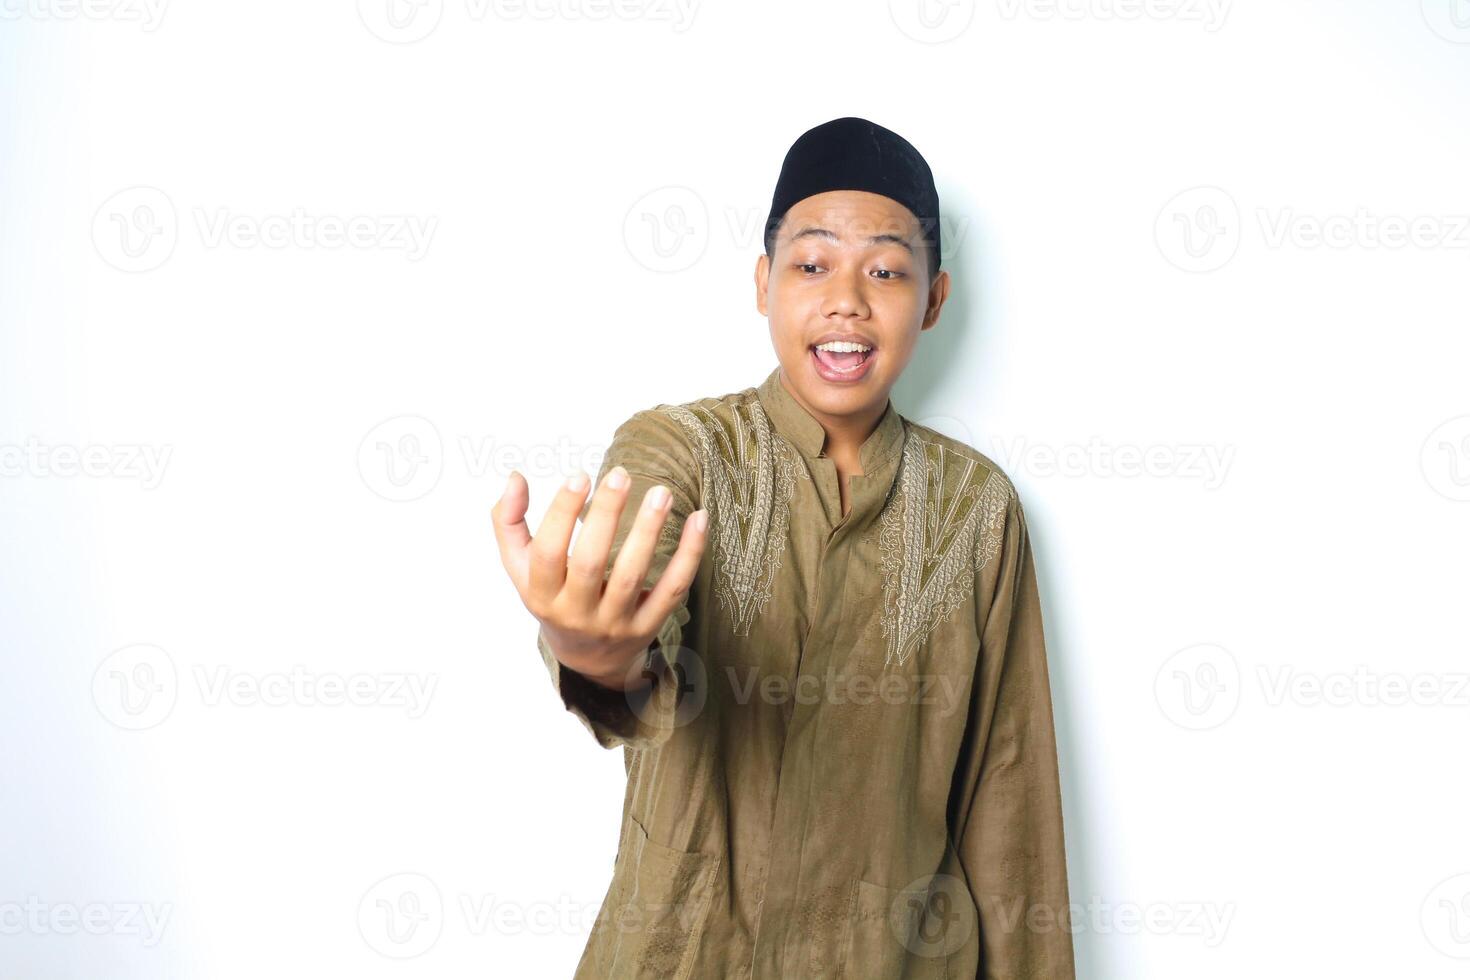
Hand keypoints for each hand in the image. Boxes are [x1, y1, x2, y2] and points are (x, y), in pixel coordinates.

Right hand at [492, 466, 707, 691]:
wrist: (587, 659)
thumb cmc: (553, 596)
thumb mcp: (521, 567)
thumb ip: (509, 521)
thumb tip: (516, 476)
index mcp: (541, 595)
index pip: (547, 553)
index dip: (560, 513)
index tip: (579, 475)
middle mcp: (576, 613)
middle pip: (589, 563)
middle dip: (605, 516)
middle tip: (621, 474)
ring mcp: (614, 622)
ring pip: (632, 575)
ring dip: (648, 531)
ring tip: (662, 493)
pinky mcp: (648, 626)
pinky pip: (672, 589)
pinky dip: (689, 555)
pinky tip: (699, 520)